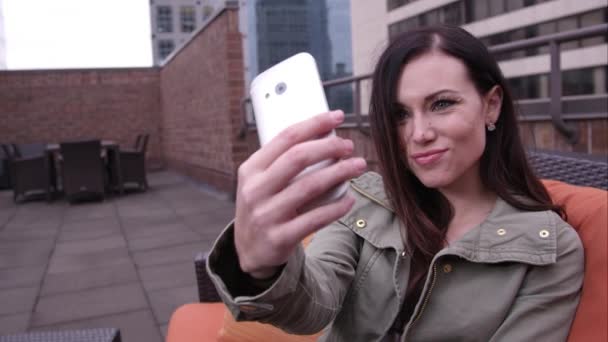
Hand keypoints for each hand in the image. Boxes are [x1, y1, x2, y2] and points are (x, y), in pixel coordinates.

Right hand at [234, 110, 366, 278]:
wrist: (249, 250)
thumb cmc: (264, 206)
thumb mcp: (260, 181)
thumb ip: (283, 160)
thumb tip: (325, 134)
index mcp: (251, 169)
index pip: (285, 138)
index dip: (314, 123)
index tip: (337, 116)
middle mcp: (255, 190)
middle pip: (298, 158)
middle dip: (329, 147)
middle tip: (349, 146)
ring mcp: (266, 215)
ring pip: (310, 187)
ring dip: (339, 173)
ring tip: (358, 166)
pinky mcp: (280, 238)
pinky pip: (315, 219)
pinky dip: (336, 208)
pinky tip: (350, 199)